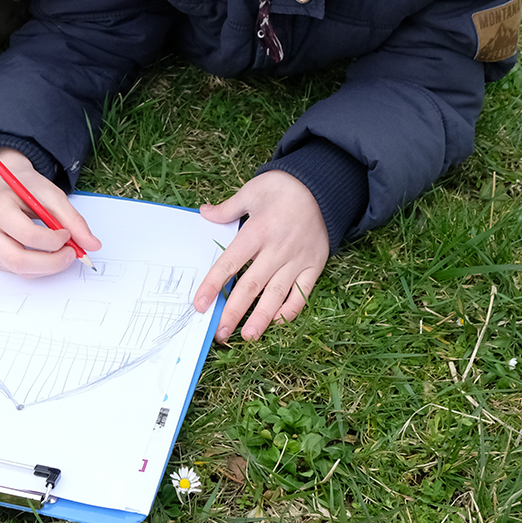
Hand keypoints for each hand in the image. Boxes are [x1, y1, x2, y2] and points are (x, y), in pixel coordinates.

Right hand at [0, 148, 103, 276]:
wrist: (4, 182)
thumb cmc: (25, 186)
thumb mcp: (51, 194)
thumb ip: (73, 220)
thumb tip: (92, 245)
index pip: (28, 235)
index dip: (54, 240)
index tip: (68, 234)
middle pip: (18, 260)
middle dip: (51, 263)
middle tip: (71, 255)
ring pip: (18, 270)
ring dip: (46, 267)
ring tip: (61, 254)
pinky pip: (15, 270)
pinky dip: (36, 267)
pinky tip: (45, 254)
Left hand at [192, 171, 329, 342]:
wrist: (321, 186)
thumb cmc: (283, 188)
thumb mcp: (252, 191)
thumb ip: (228, 208)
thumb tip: (204, 213)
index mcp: (257, 232)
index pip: (230, 263)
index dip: (213, 285)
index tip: (200, 304)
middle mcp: (277, 249)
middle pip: (251, 285)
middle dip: (234, 311)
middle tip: (220, 332)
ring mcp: (297, 260)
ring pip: (276, 294)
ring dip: (261, 317)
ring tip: (247, 336)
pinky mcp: (314, 265)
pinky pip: (302, 292)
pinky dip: (291, 309)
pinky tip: (277, 322)